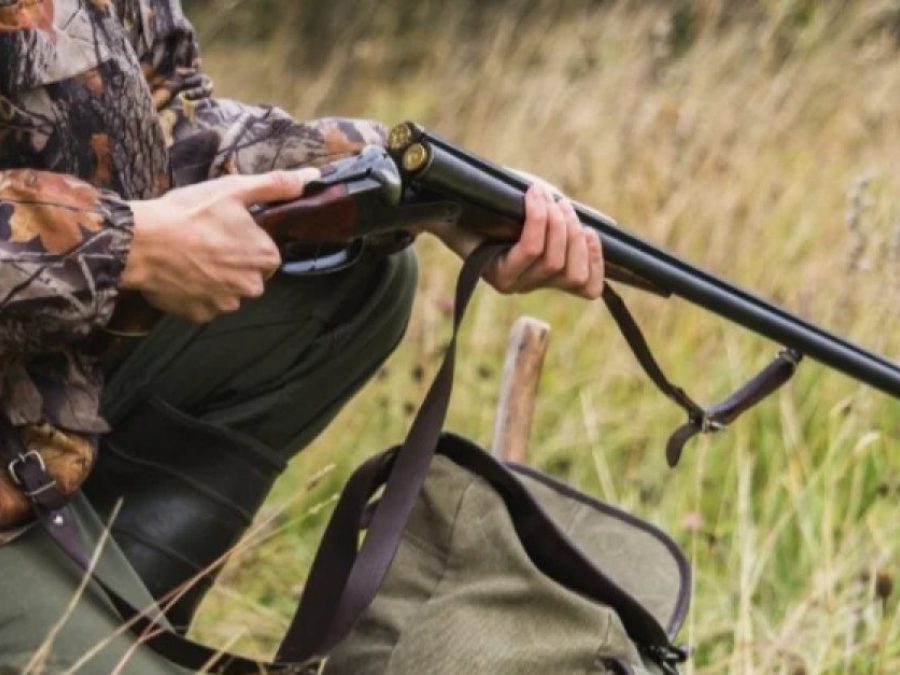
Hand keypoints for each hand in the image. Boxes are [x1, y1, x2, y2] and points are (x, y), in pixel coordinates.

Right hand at [122, 168, 319, 321]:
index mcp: (265, 258)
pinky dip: (194, 292)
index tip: (226, 231)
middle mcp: (251, 287)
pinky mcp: (199, 315)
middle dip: (233, 262)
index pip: (267, 254)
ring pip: (227, 290)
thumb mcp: (234, 190)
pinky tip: (180, 273)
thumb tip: (311, 178)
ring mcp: (225, 304)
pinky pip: (203, 303)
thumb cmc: (189, 213)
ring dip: (214, 278)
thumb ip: (275, 186)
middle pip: (249, 275)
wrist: (141, 242)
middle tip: (206, 242)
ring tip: (190, 257)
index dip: (248, 241)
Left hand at [431, 183, 604, 298]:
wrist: (448, 207)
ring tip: (545, 197)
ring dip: (556, 223)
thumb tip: (599, 226)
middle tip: (562, 205)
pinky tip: (533, 196)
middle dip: (574, 233)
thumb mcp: (539, 213)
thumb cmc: (495, 206)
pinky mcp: (498, 276)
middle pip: (572, 272)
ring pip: (553, 261)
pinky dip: (537, 218)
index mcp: (547, 275)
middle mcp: (532, 285)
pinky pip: (529, 249)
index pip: (587, 288)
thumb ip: (565, 222)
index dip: (598, 262)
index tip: (592, 232)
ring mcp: (514, 284)